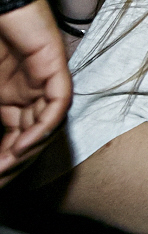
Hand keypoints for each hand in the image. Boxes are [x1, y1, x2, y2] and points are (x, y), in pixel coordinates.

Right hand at [0, 0, 71, 186]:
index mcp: (10, 97)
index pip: (13, 137)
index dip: (3, 159)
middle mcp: (30, 92)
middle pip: (32, 135)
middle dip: (15, 162)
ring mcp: (43, 80)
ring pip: (47, 123)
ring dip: (29, 149)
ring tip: (6, 168)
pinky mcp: (53, 66)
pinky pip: (58, 103)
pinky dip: (44, 125)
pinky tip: (24, 142)